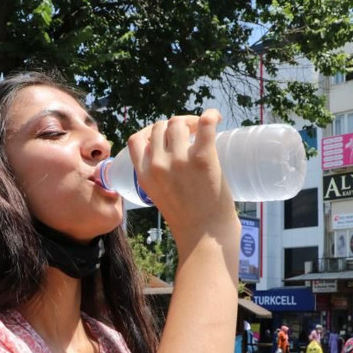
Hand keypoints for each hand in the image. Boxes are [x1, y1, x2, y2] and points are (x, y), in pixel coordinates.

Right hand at [126, 110, 238, 250]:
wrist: (206, 237)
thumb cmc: (189, 220)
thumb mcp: (160, 196)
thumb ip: (159, 177)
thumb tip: (174, 157)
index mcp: (144, 175)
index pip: (136, 139)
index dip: (151, 132)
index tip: (166, 137)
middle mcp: (157, 165)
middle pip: (160, 127)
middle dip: (174, 125)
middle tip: (191, 133)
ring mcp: (179, 161)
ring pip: (178, 123)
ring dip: (190, 121)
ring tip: (203, 129)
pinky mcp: (202, 159)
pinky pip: (205, 124)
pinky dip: (210, 115)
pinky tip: (216, 117)